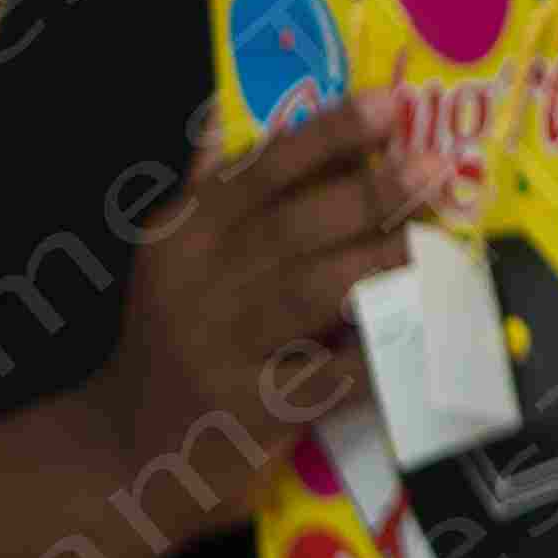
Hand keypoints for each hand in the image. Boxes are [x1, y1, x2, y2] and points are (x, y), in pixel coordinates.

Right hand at [85, 87, 434, 525]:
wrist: (121, 453)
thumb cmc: (168, 340)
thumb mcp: (170, 264)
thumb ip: (207, 191)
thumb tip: (224, 114)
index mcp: (182, 239)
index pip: (257, 171)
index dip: (326, 135)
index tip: (386, 104)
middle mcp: (195, 289)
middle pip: (292, 227)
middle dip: (368, 193)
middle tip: (431, 167)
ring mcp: (221, 353)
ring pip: (313, 292)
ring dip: (382, 260)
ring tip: (436, 240)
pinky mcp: (253, 413)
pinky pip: (334, 372)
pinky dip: (383, 346)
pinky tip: (426, 323)